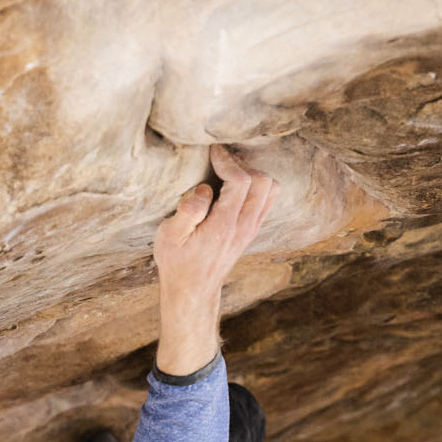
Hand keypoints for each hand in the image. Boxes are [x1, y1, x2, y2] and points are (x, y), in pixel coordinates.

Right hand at [152, 145, 278, 375]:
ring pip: (271, 190)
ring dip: (253, 174)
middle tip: (220, 159)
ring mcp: (251, 229)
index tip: (212, 151)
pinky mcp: (251, 231)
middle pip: (263, 181)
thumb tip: (203, 189)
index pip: (241, 180)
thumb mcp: (169, 237)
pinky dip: (257, 185)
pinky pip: (267, 200)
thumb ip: (187, 211)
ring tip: (229, 170)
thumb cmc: (177, 262)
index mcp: (224, 225)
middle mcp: (244, 226)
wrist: (193, 291)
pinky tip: (234, 186)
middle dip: (242, 163)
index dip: (227, 160)